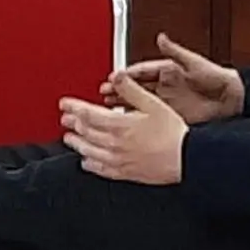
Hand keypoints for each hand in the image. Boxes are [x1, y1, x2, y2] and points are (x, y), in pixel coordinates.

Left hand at [60, 74, 187, 184]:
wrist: (185, 158)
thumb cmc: (172, 132)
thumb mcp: (153, 103)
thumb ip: (132, 90)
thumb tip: (117, 76)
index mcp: (119, 125)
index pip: (88, 114)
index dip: (74, 108)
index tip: (65, 104)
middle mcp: (114, 144)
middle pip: (86, 132)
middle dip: (73, 124)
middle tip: (64, 119)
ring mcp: (118, 160)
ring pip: (89, 151)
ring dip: (77, 143)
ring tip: (69, 139)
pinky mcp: (125, 173)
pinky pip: (101, 170)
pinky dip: (90, 165)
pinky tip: (86, 162)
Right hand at [103, 32, 243, 123]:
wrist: (233, 101)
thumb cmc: (217, 79)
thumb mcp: (195, 63)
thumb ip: (175, 51)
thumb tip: (161, 37)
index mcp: (168, 70)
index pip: (140, 71)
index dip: (125, 74)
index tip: (112, 76)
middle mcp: (165, 86)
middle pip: (135, 87)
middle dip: (118, 89)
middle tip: (102, 91)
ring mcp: (167, 101)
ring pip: (139, 102)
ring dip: (123, 103)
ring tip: (107, 106)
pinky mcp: (172, 115)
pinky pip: (150, 117)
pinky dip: (137, 119)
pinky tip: (126, 122)